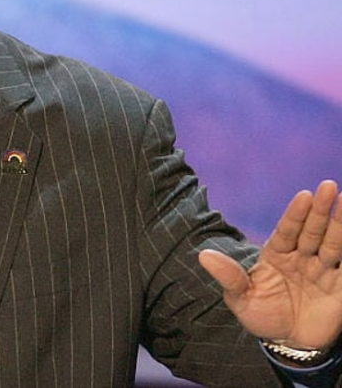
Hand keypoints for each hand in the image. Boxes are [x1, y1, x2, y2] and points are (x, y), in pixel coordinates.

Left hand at [199, 180, 341, 351]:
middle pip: (312, 231)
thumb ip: (229, 277)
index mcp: (276, 254)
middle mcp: (301, 257)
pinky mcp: (340, 287)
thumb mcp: (240, 298)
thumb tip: (202, 255)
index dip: (295, 214)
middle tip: (329, 187)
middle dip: (321, 211)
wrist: (286, 343)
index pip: (287, 230)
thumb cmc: (261, 315)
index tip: (304, 195)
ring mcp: (322, 271)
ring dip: (340, 224)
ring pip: (333, 244)